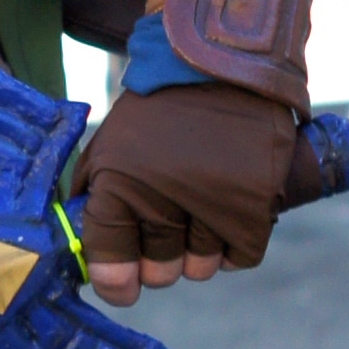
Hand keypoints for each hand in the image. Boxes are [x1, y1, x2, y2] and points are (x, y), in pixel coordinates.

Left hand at [72, 80, 298, 305]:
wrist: (221, 64)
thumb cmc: (157, 111)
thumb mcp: (108, 146)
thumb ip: (95, 200)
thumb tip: (93, 260)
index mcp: (118, 184)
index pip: (111, 262)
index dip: (115, 281)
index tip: (121, 284)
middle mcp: (162, 199)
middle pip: (159, 272)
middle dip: (158, 260)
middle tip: (164, 232)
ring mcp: (211, 204)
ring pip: (200, 269)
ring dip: (197, 250)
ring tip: (197, 211)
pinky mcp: (254, 205)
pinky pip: (239, 257)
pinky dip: (232, 245)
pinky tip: (225, 213)